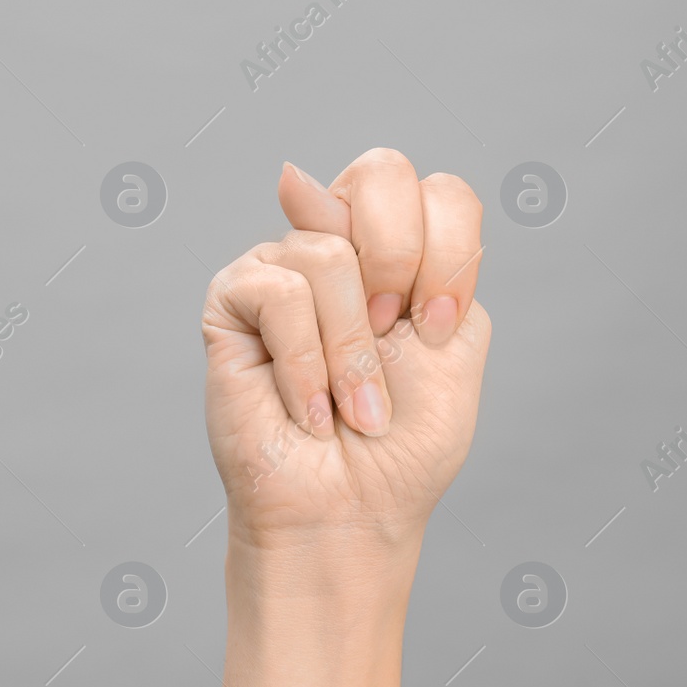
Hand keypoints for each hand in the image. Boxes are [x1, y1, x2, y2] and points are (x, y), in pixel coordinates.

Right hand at [201, 148, 490, 583]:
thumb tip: (316, 181)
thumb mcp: (455, 345)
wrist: (352, 514)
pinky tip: (307, 410)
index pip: (439, 192)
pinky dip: (305, 366)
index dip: (449, 252)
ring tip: (347, 407)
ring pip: (328, 254)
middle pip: (382, 173)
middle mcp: (340, 247)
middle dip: (402, 262)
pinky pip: (280, 293)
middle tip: (395, 335)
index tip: (439, 327)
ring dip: (351, 353)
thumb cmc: (402, 448)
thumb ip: (428, 257)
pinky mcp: (232, 301)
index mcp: (401, 255)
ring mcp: (282, 267)